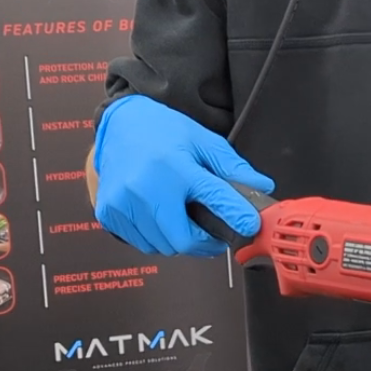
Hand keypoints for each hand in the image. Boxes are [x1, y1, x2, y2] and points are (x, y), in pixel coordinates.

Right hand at [93, 95, 274, 256]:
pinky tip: (160, 217)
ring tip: (182, 218)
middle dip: (203, 242)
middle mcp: (147, 187)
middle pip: (182, 239)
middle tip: (213, 233)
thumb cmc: (164, 132)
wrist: (121, 124)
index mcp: (175, 166)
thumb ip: (233, 167)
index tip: (250, 226)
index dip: (235, 215)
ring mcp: (124, 202)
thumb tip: (261, 187)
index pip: (213, 197)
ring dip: (178, 240)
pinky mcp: (109, 212)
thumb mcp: (203, 141)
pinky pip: (140, 243)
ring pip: (161, 246)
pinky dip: (156, 238)